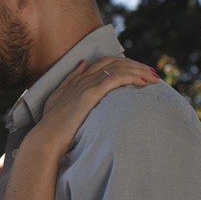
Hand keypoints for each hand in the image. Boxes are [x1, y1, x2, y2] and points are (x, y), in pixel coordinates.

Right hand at [31, 56, 158, 157]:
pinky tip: (144, 83)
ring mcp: (86, 85)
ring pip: (117, 68)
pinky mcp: (90, 94)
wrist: (46, 137)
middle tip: (152, 73)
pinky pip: (115, 78)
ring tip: (154, 78)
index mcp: (76, 80)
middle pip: (114, 62)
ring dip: (138, 71)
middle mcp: (82, 79)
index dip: (124, 64)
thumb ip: (71, 81)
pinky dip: (132, 77)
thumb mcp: (59, 98)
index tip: (139, 72)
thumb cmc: (53, 127)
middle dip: (136, 65)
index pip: (104, 63)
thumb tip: (83, 63)